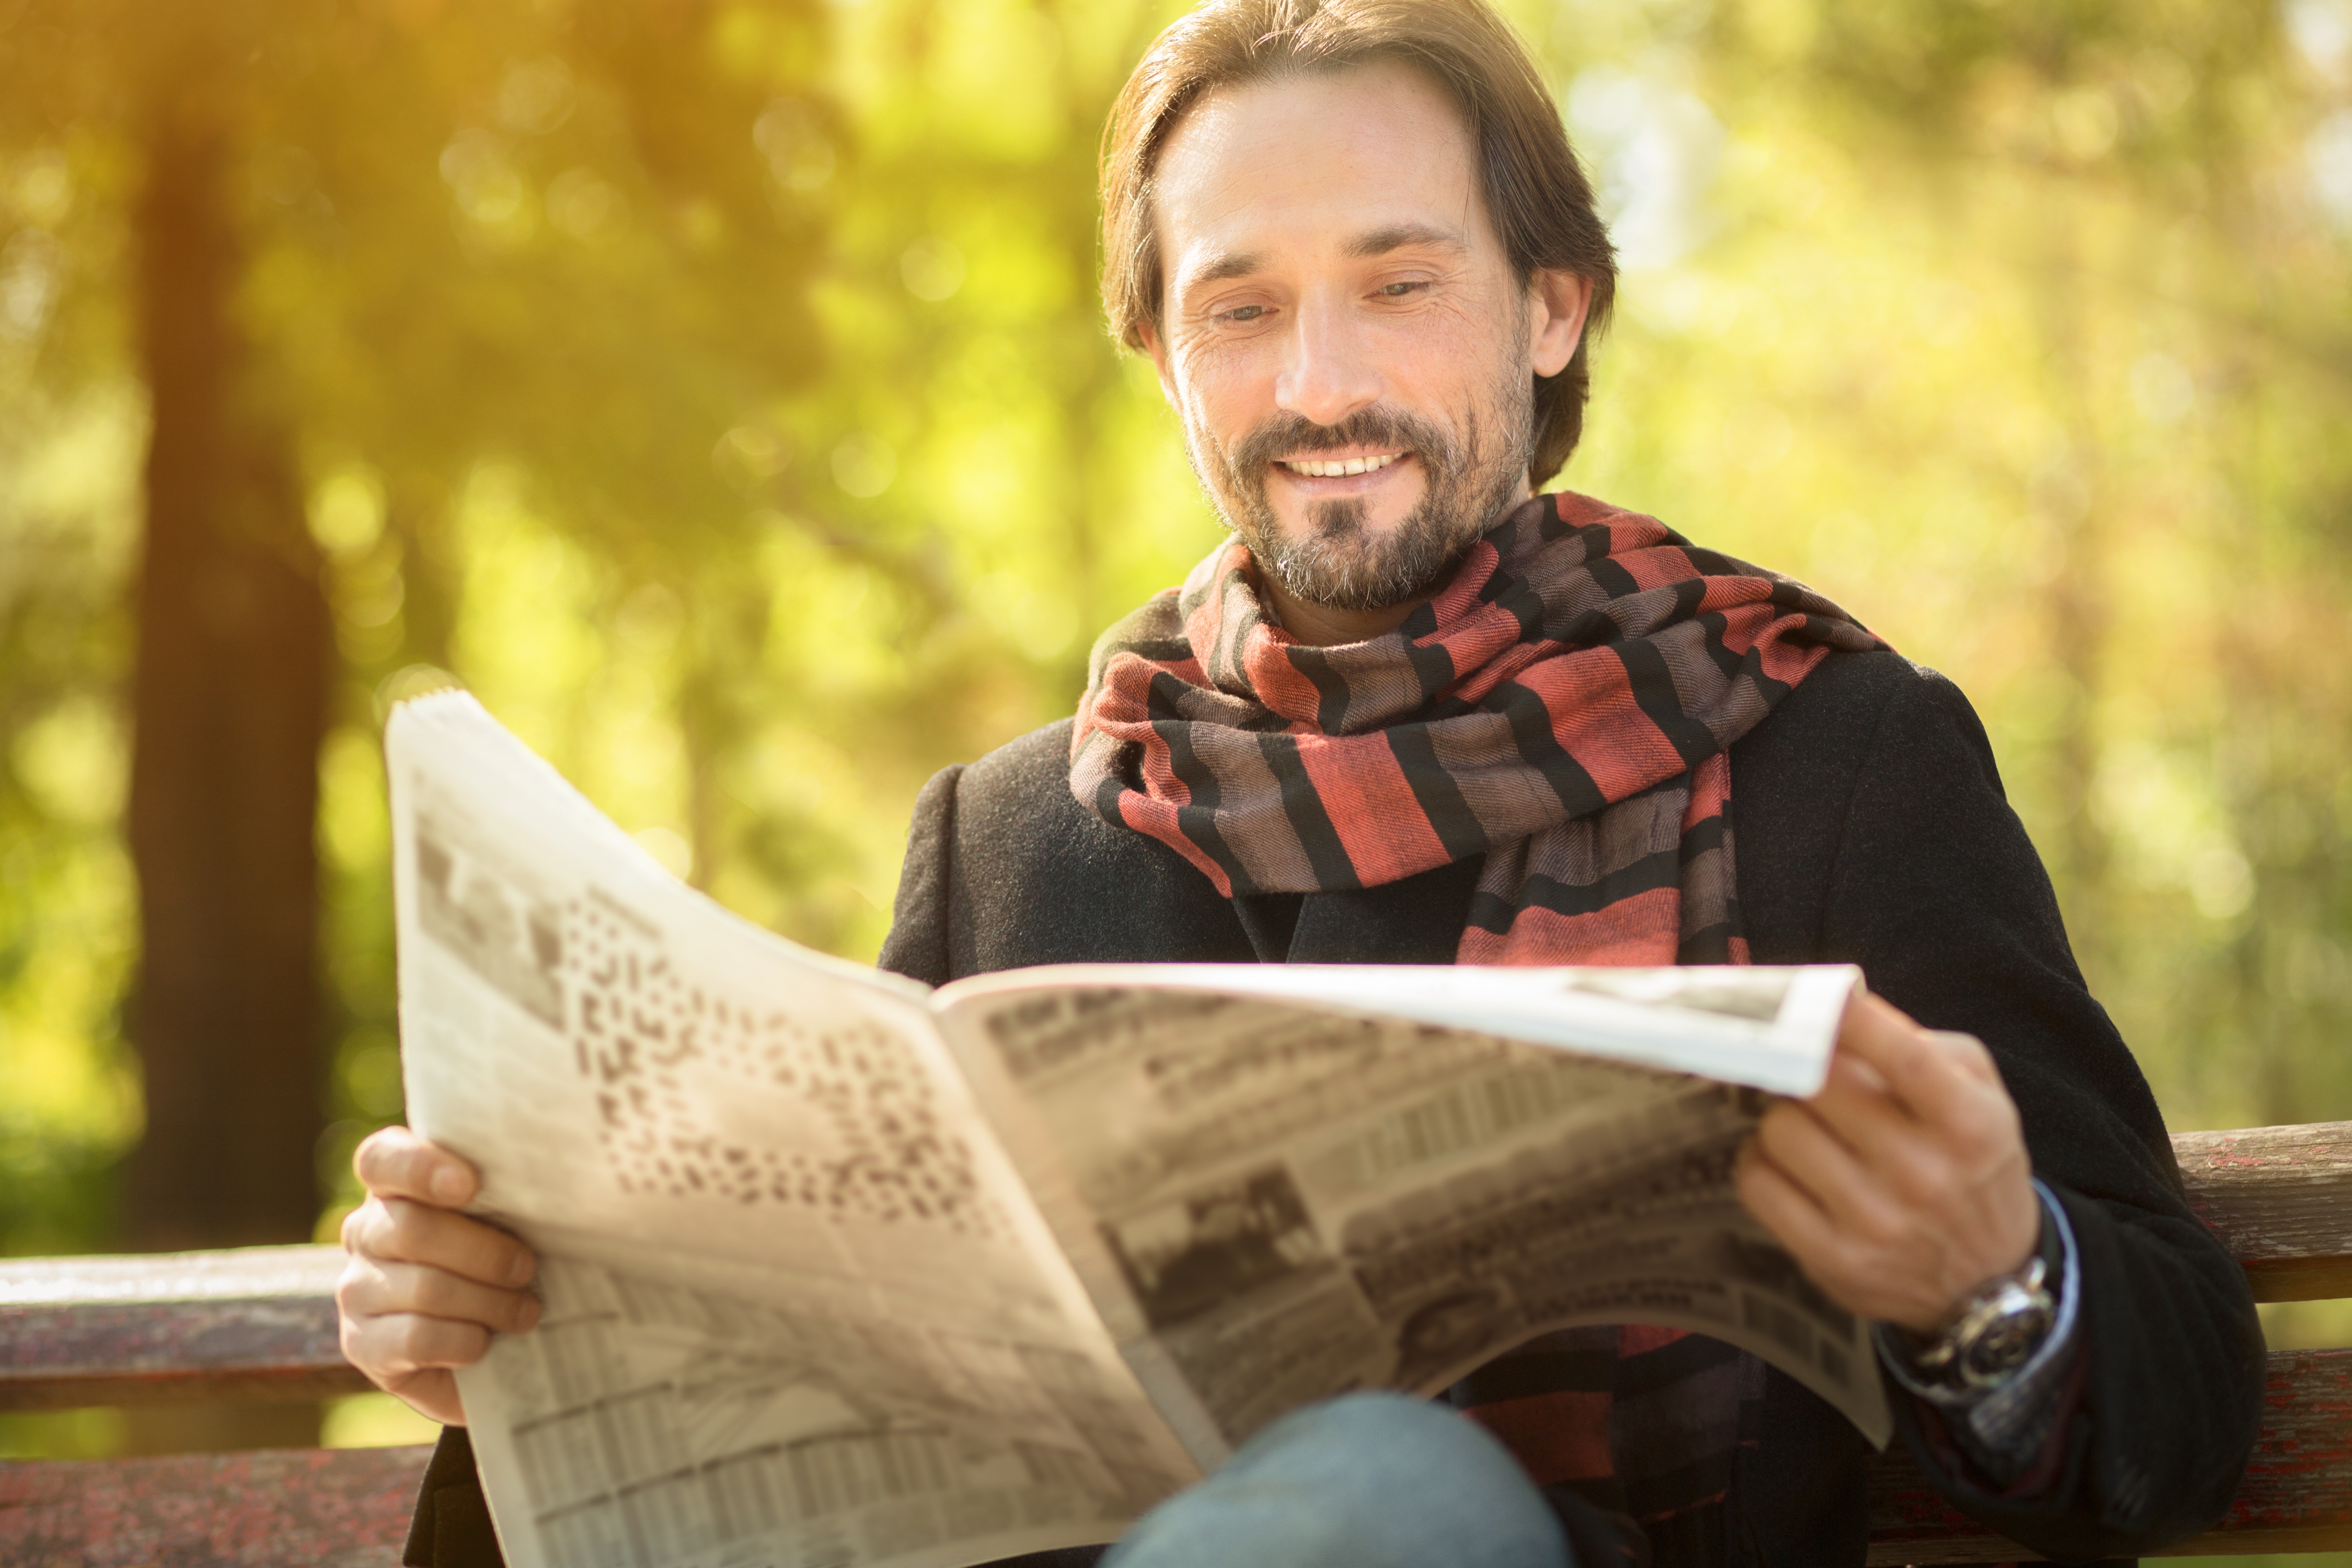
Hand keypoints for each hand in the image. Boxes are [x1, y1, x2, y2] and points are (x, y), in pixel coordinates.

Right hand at [336, 1126, 540, 1425]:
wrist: (473, 1347)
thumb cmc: (500, 1262)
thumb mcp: (505, 1219)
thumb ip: (509, 1191)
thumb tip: (565, 1173)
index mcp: (395, 1186)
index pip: (382, 1159)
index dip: (419, 1167)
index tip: (470, 1184)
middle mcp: (365, 1231)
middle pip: (412, 1229)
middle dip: (485, 1252)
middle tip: (528, 1268)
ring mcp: (357, 1289)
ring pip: (424, 1287)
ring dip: (488, 1301)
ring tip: (525, 1311)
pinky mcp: (363, 1345)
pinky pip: (416, 1337)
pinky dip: (464, 1340)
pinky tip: (486, 1342)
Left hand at [1735, 989, 2038, 1334]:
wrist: (1989, 1277)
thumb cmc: (1971, 1162)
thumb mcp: (1978, 1095)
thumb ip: (1918, 1042)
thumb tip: (1843, 1007)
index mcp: (1969, 1124)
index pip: (1902, 1056)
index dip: (1848, 1019)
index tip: (1813, 995)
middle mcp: (1925, 1175)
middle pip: (1819, 1084)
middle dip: (1807, 1070)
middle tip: (1810, 1076)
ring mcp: (1877, 1222)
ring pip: (1780, 1130)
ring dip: (1784, 1120)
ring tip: (1809, 1128)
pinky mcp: (1835, 1260)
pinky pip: (1758, 1183)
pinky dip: (1761, 1164)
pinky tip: (1789, 1166)